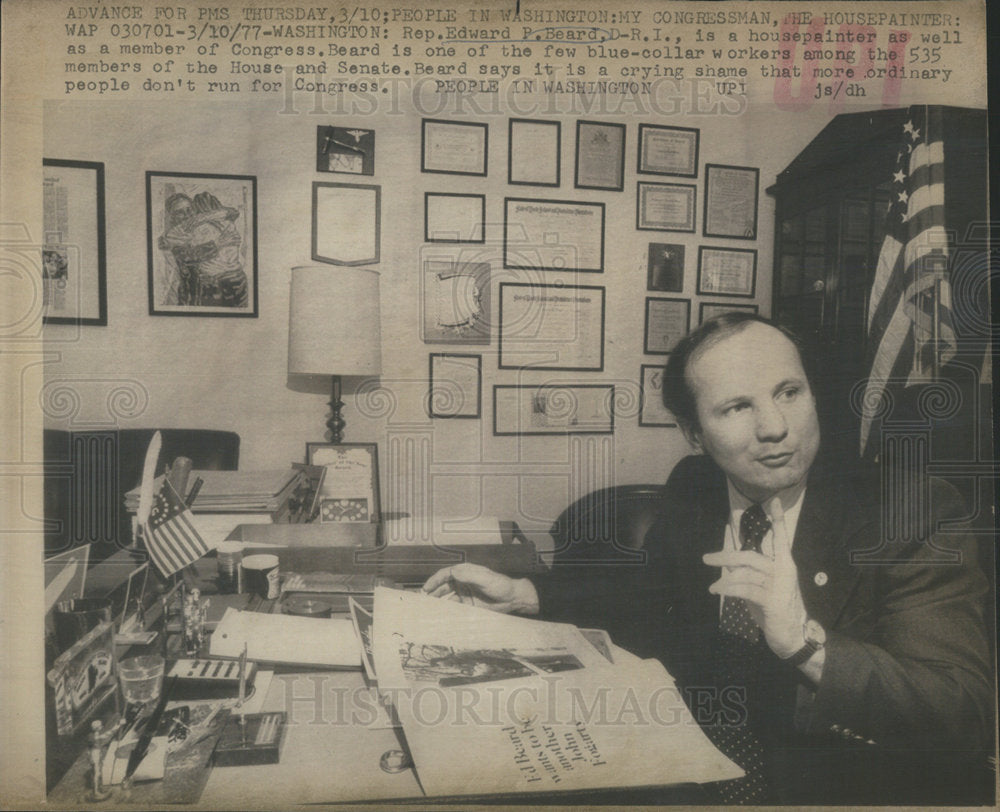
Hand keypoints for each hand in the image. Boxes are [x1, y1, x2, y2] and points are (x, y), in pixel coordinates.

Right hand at [422, 563, 539, 614]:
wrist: (512, 599)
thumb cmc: (500, 585)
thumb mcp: (485, 578)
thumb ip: (469, 575)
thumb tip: (453, 571)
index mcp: (465, 572)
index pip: (446, 574)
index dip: (435, 580)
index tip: (426, 588)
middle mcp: (462, 582)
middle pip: (443, 586)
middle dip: (433, 592)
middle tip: (424, 601)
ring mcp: (464, 594)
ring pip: (447, 597)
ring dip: (438, 602)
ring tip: (429, 610)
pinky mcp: (468, 605)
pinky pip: (455, 607)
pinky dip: (447, 611)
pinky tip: (441, 616)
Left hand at [702, 497, 806, 657]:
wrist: (793, 637)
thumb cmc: (775, 610)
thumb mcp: (761, 587)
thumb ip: (749, 573)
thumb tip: (729, 561)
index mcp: (784, 564)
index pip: (781, 538)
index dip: (777, 519)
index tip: (775, 500)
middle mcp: (784, 571)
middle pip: (750, 556)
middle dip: (726, 557)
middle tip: (706, 559)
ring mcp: (780, 586)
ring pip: (746, 574)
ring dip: (725, 580)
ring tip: (712, 587)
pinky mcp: (773, 601)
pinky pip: (746, 589)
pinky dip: (729, 589)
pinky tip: (718, 591)